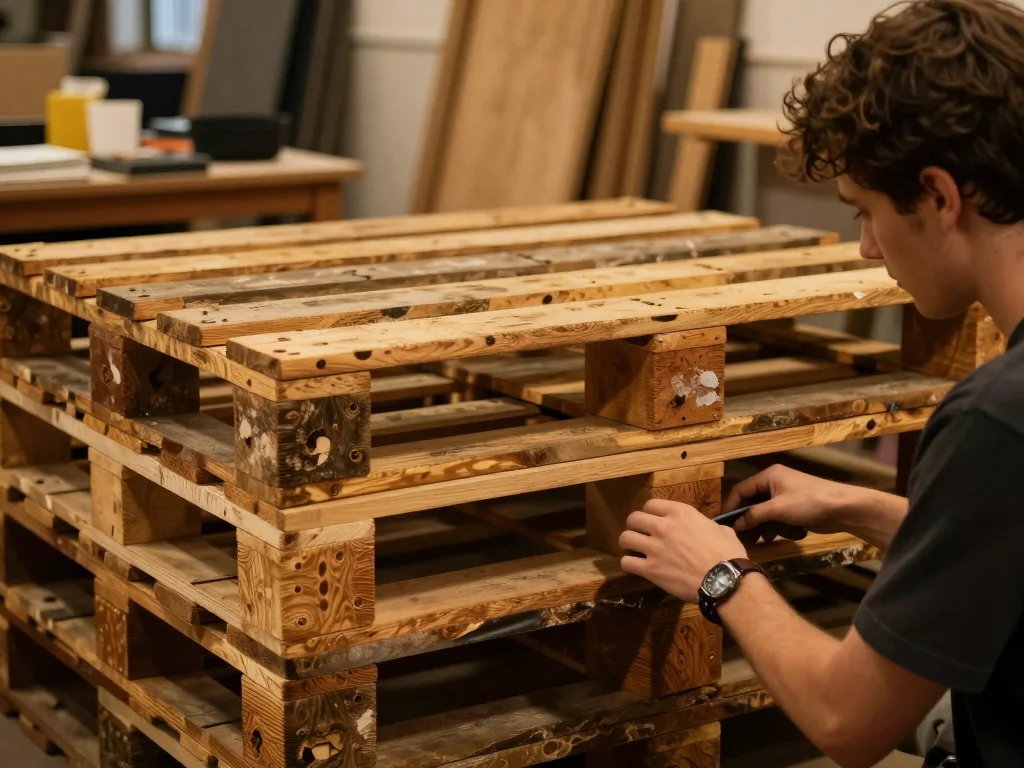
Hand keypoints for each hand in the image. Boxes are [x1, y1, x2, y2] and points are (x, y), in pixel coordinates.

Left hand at [619, 499, 747, 602]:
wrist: (725, 580)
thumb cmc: (728, 554)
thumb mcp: (721, 530)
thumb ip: (707, 525)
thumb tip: (707, 529)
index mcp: (680, 513)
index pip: (651, 504)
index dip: (650, 513)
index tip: (653, 521)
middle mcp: (663, 526)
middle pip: (633, 519)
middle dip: (635, 526)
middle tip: (641, 535)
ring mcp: (654, 547)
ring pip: (625, 538)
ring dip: (628, 544)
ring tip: (633, 550)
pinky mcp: (650, 569)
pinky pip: (626, 563)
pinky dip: (628, 564)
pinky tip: (635, 567)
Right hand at [724, 465, 868, 536]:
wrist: (843, 509)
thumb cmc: (809, 502)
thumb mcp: (778, 509)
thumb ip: (754, 515)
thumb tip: (735, 524)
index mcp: (768, 476)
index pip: (741, 490)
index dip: (731, 506)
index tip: (723, 523)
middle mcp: (774, 484)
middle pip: (752, 503)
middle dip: (748, 520)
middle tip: (739, 537)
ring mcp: (784, 496)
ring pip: (764, 513)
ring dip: (764, 527)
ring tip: (760, 541)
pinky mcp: (794, 509)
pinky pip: (777, 518)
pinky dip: (777, 527)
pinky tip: (781, 536)